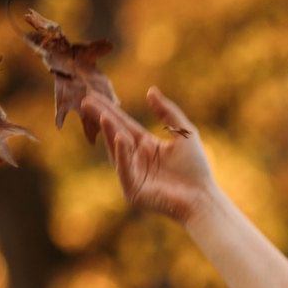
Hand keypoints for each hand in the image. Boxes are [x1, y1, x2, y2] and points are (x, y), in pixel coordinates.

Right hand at [82, 85, 218, 224]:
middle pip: (116, 133)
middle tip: (85, 100)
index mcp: (146, 146)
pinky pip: (125, 170)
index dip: (110, 109)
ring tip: (103, 116)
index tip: (93, 95)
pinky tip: (120, 138)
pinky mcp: (132, 190)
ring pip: (118, 150)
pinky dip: (122, 154)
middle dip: (102, 117)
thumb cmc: (196, 167)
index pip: (124, 124)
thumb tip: (150, 90)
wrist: (202, 197)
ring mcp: (132, 175)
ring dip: (110, 133)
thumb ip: (168, 112)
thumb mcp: (184, 133)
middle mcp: (135, 159)